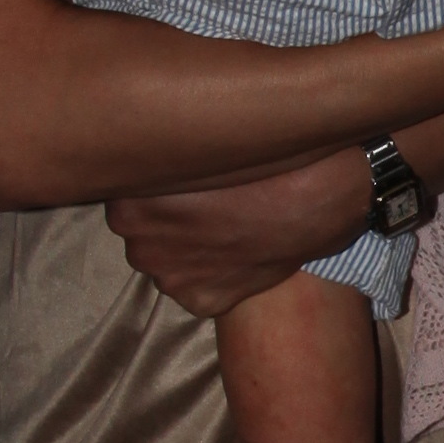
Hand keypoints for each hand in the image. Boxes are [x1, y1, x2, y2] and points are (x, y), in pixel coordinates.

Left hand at [103, 145, 374, 312]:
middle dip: (167, 218)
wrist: (319, 196)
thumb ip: (162, 154)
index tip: (185, 179)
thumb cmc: (263, 155)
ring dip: (187, 248)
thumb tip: (143, 141)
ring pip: (166, 259)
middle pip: (141, 229)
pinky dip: (213, 276)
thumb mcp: (199, 141)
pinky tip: (240, 252)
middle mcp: (137, 242)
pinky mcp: (199, 301)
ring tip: (230, 226)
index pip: (123, 193)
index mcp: (128, 198)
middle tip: (212, 202)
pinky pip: (195, 288)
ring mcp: (168, 277)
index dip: (155, 185)